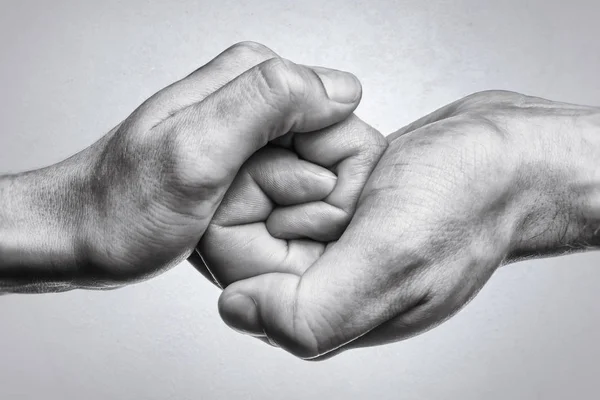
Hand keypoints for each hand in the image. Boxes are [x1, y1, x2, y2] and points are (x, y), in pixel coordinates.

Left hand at [0, 42, 363, 291]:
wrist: (84, 233)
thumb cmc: (126, 206)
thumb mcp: (196, 152)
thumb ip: (267, 105)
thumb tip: (342, 89)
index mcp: (249, 75)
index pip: (335, 105)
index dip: (328, 159)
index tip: (295, 197)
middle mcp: (252, 94)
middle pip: (327, 138)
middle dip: (310, 184)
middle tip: (266, 214)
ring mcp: (247, 127)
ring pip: (310, 163)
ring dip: (297, 201)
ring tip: (254, 222)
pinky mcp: (241, 156)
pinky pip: (288, 180)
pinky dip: (282, 207)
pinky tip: (256, 224)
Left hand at [217, 90, 599, 358]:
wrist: (507, 161)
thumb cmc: (464, 207)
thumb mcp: (390, 261)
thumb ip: (309, 311)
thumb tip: (235, 311)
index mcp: (321, 314)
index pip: (236, 267)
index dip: (265, 211)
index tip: (323, 190)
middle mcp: (317, 283)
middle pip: (249, 222)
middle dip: (298, 185)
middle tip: (358, 185)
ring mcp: (326, 243)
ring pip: (271, 189)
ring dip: (314, 162)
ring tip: (371, 172)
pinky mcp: (337, 208)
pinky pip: (298, 171)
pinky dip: (324, 150)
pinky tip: (367, 156)